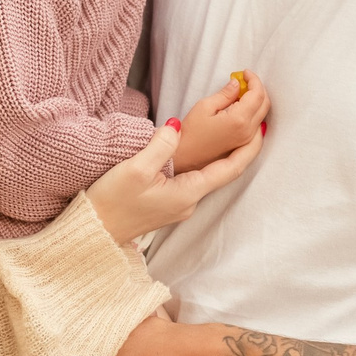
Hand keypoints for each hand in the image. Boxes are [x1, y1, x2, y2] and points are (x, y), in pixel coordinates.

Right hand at [85, 117, 261, 244]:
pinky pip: (192, 182)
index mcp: (187, 193)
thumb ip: (161, 145)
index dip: (248, 149)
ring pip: (207, 178)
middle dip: (239, 150)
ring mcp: (179, 207)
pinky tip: (196, 152)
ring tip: (228, 133)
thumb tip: (177, 126)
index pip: (229, 169)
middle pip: (223, 173)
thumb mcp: (135, 168)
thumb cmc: (112, 200)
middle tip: (251, 125)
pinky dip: (202, 165)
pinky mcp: (168, 206)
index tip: (262, 130)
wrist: (94, 229)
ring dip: (220, 157)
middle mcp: (189, 203)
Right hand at [169, 70, 269, 170]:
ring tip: (240, 91)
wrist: (184, 157)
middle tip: (244, 80)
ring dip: (256, 99)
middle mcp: (248, 131)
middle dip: (258, 88)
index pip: (257, 94)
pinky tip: (240, 105)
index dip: (254, 80)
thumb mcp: (204, 106)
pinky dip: (254, 110)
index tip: (245, 72)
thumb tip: (236, 84)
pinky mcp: (244, 143)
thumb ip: (225, 94)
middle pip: (265, 104)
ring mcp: (247, 139)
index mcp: (239, 120)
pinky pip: (257, 123)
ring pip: (262, 113)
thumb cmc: (190, 133)